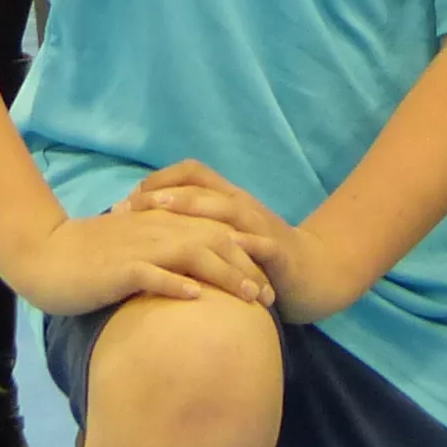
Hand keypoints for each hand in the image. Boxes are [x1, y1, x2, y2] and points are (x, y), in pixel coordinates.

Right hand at [15, 198, 275, 319]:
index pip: (213, 231)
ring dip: (225, 274)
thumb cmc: (85, 257)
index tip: (267, 277)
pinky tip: (198, 299)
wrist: (42, 254)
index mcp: (160, 223)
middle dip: (247, 266)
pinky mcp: (119, 269)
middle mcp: (156, 230)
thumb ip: (160, 253)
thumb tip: (189, 275)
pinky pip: (153, 274)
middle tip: (270, 294)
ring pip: (193, 254)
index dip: (244, 253)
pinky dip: (177, 284)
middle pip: (214, 241)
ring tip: (250, 295)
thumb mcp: (130, 249)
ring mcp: (139, 248)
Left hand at [123, 160, 359, 320]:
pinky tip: (213, 249)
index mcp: (229, 200)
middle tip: (132, 205)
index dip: (159, 180)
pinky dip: (236, 244)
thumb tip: (151, 233)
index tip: (128, 197)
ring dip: (193, 208)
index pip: (192, 173)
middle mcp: (243, 206)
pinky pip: (256, 244)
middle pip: (202, 187)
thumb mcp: (229, 239)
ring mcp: (261, 226)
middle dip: (165, 193)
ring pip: (226, 208)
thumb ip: (199, 231)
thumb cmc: (262, 260)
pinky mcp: (278, 251)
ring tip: (163, 212)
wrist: (317, 273)